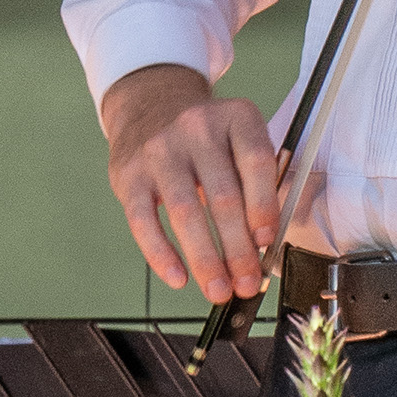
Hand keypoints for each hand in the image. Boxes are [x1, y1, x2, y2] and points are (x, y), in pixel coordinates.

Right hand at [103, 63, 282, 302]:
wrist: (150, 105)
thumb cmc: (207, 139)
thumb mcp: (238, 140)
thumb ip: (257, 183)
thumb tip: (262, 246)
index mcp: (236, 117)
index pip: (256, 161)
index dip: (264, 205)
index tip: (267, 242)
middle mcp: (196, 128)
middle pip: (223, 196)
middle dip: (238, 248)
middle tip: (248, 283)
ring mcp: (159, 151)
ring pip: (186, 213)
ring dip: (206, 259)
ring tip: (219, 290)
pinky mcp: (129, 175)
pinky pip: (144, 221)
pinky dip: (161, 255)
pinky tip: (178, 278)